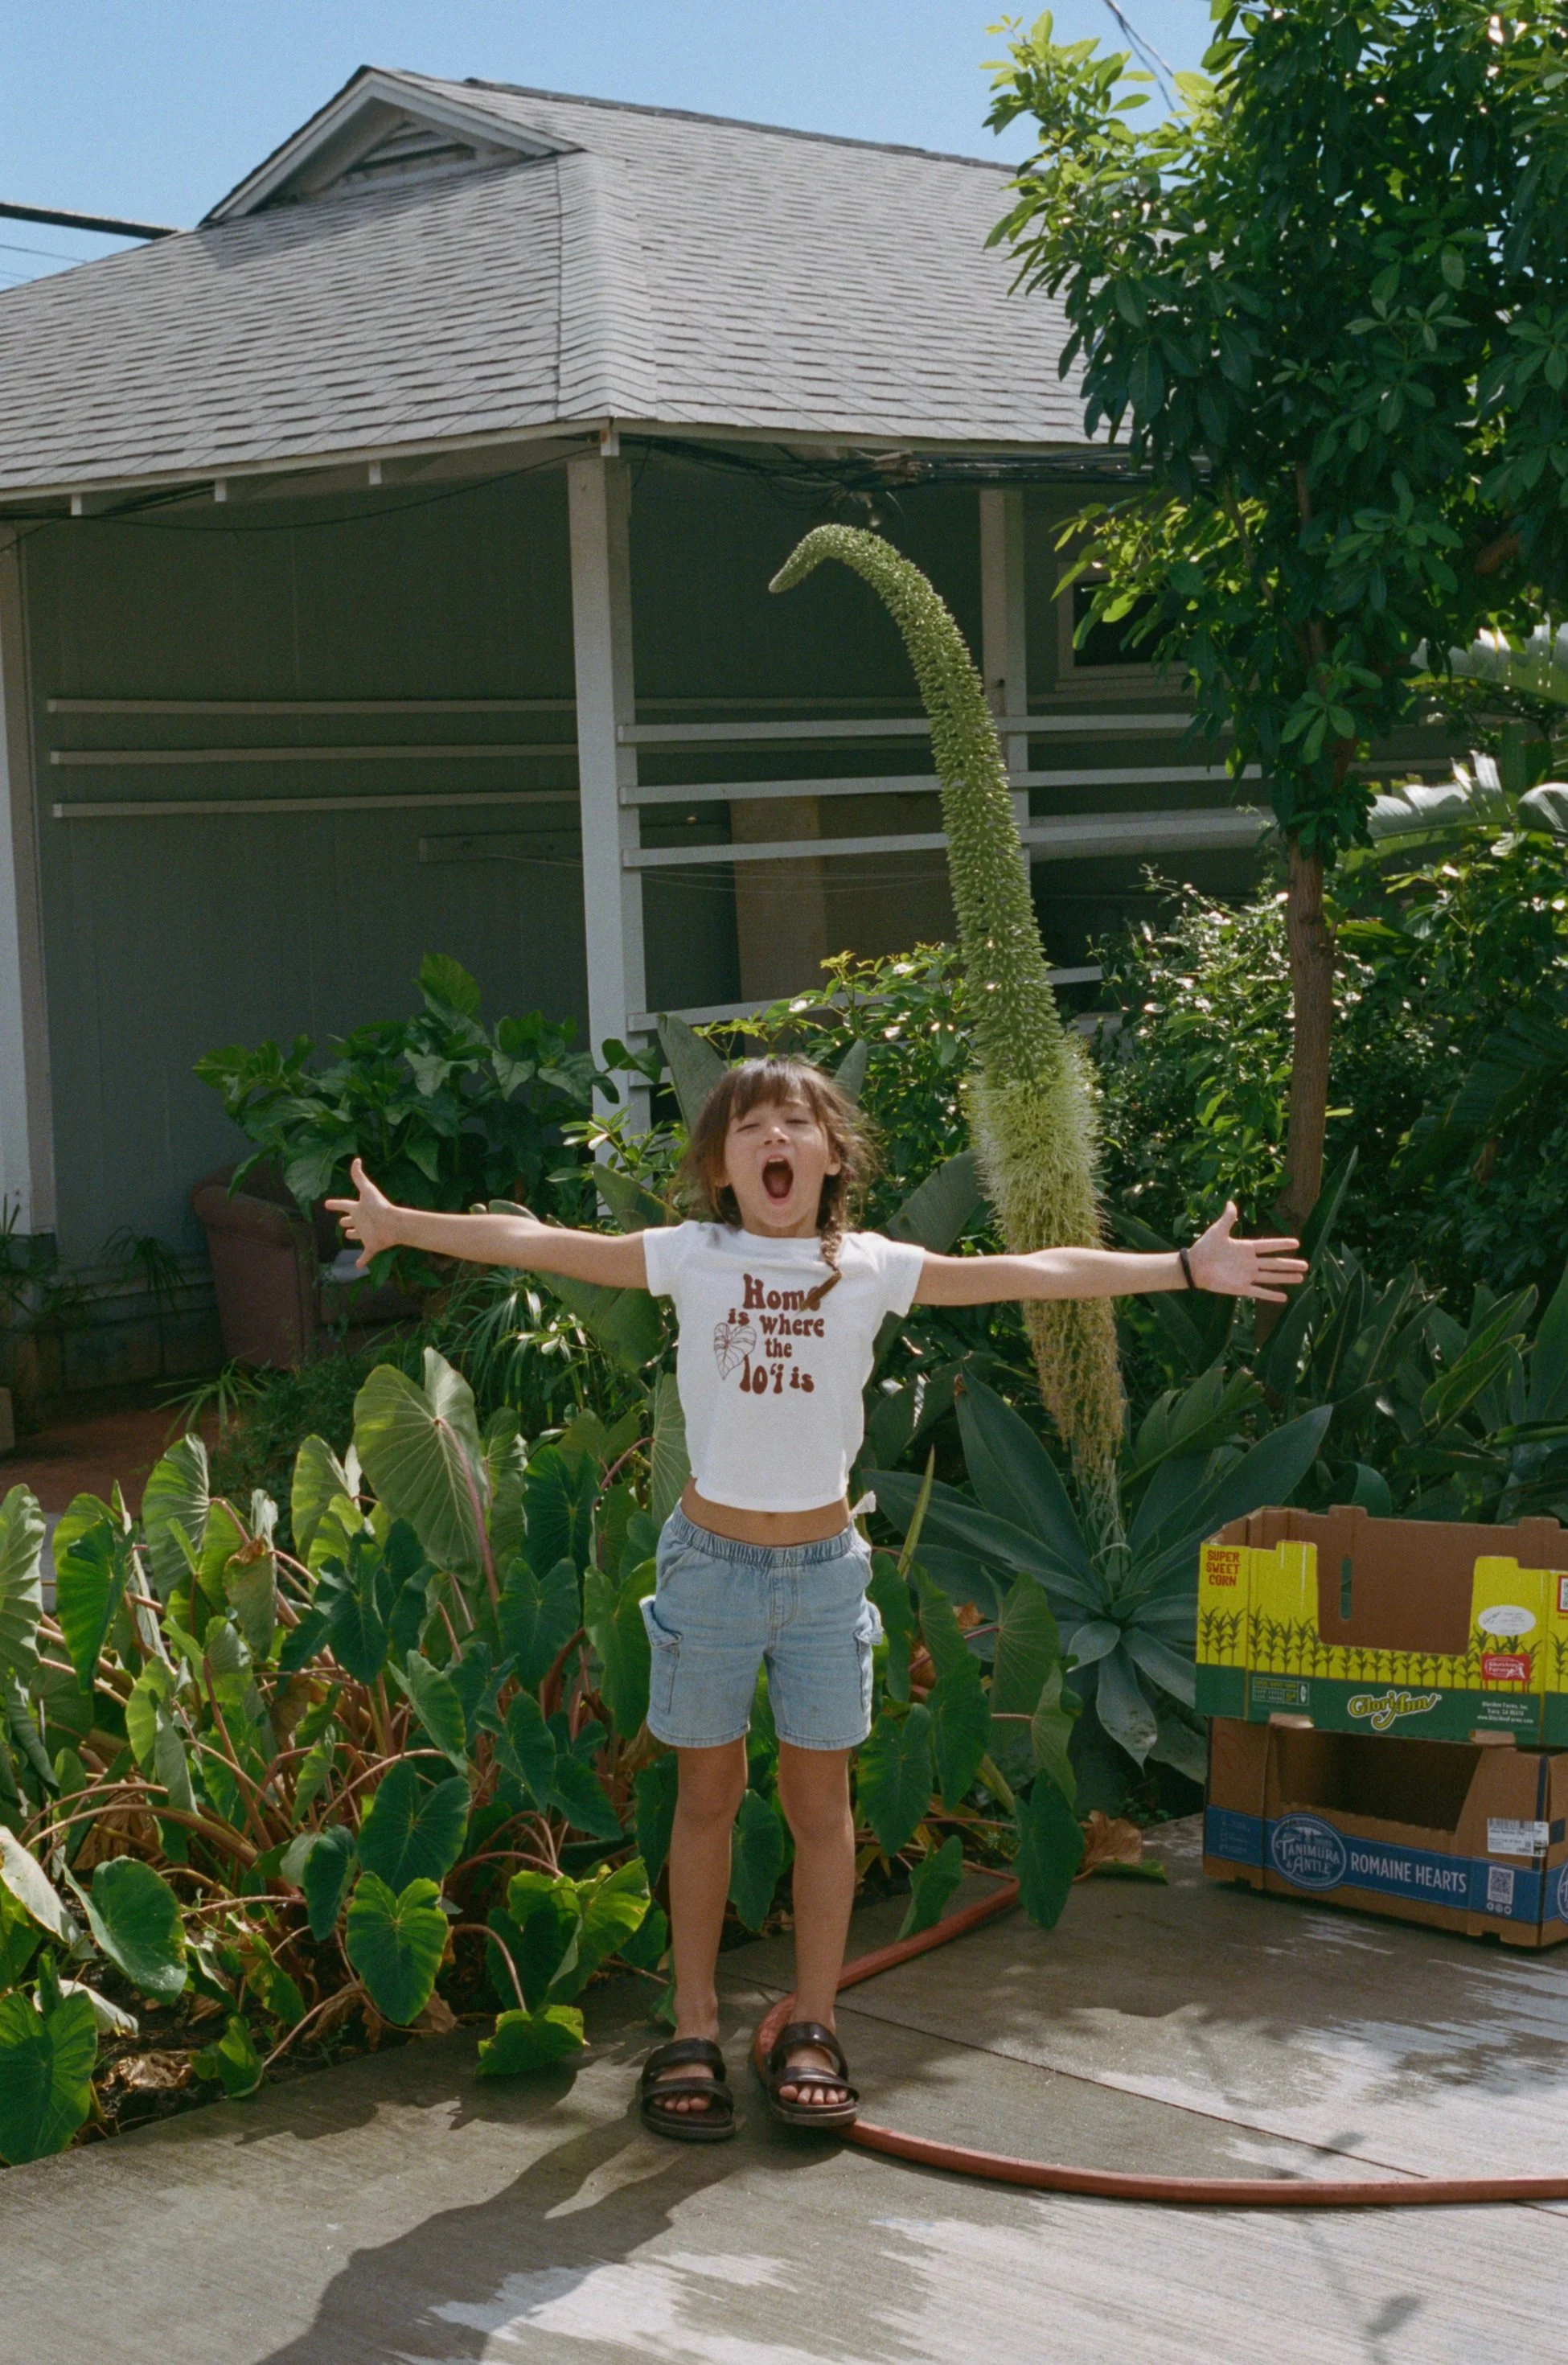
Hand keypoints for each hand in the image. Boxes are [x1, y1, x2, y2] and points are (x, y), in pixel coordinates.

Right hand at [324, 1158, 397, 1269]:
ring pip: (357, 1235)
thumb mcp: (367, 1189)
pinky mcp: (371, 1246)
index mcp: (359, 1208)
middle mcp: (362, 1221)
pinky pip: (365, 1255)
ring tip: (348, 1236)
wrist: (393, 1222)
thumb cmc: (379, 1206)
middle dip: (346, 1221)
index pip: (344, 1204)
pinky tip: (357, 1266)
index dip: (335, 1204)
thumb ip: (359, 1176)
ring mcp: (366, 1234)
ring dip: (353, 1236)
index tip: (327, 1204)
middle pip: (351, 1220)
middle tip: (341, 1222)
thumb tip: (356, 1159)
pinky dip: (361, 1260)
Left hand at [1187, 1202, 1306, 1302]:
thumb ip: (1228, 1218)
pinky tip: (1284, 1297)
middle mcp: (1250, 1262)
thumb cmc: (1205, 1247)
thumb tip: (1231, 1202)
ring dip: (1285, 1278)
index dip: (1282, 1244)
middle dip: (1290, 1264)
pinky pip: (1259, 1291)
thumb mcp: (1217, 1231)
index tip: (1297, 1243)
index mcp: (1246, 1248)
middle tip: (1306, 1265)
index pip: (1268, 1246)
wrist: (1194, 1267)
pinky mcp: (1241, 1287)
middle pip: (1274, 1263)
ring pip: (1271, 1277)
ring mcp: (1246, 1275)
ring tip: (1300, 1278)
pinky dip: (1271, 1295)